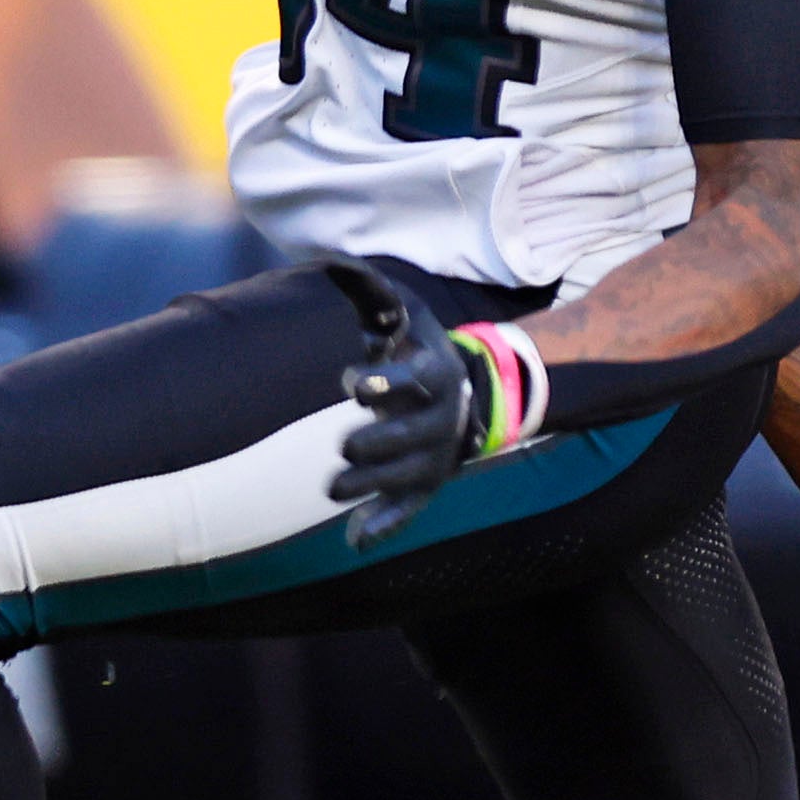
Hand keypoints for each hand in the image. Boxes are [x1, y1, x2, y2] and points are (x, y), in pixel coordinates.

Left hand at [327, 260, 483, 546]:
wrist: (467, 396)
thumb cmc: (418, 351)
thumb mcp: (407, 317)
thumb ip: (375, 294)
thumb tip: (335, 259)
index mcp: (436, 375)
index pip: (416, 379)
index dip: (385, 381)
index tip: (348, 380)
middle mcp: (440, 419)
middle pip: (412, 436)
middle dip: (378, 441)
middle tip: (345, 443)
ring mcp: (434, 456)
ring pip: (406, 476)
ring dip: (370, 485)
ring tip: (332, 486)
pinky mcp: (424, 485)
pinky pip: (408, 510)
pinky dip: (384, 526)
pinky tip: (356, 541)